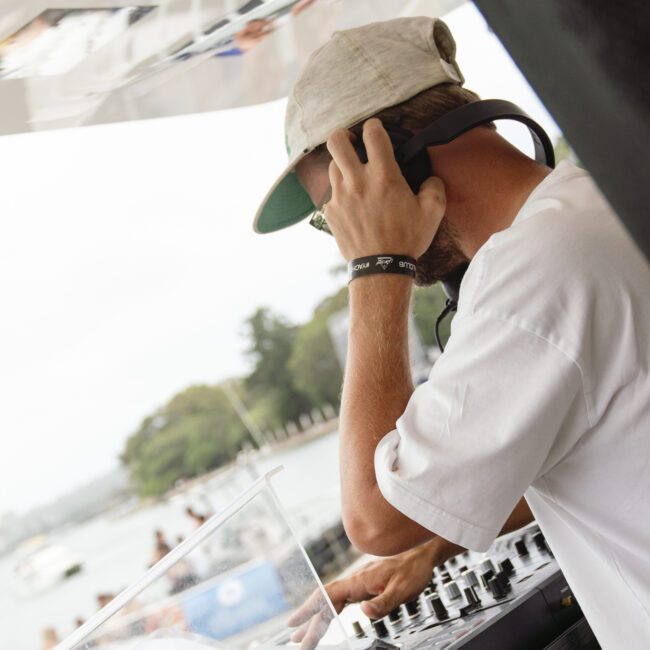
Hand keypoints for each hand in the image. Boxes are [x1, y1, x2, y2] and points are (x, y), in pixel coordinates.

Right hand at [288, 539, 453, 647]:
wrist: (421, 556)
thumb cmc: (413, 571)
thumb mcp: (401, 590)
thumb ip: (382, 603)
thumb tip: (363, 612)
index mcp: (359, 581)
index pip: (328, 598)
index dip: (310, 612)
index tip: (296, 625)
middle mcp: (354, 581)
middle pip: (325, 602)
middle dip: (309, 621)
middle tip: (294, 640)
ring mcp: (357, 583)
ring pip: (331, 602)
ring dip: (316, 618)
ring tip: (302, 635)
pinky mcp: (362, 586)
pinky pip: (340, 600)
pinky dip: (328, 612)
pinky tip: (324, 618)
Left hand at [324, 118, 445, 260]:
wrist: (380, 268)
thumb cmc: (407, 240)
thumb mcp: (433, 212)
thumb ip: (434, 186)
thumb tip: (429, 178)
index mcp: (384, 176)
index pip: (372, 134)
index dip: (374, 126)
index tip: (376, 131)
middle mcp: (357, 182)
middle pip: (337, 141)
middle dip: (344, 135)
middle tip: (353, 142)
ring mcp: (340, 197)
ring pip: (332, 166)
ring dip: (343, 165)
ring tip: (354, 175)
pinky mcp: (331, 212)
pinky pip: (332, 194)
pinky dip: (341, 193)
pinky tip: (353, 204)